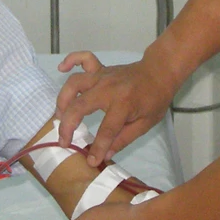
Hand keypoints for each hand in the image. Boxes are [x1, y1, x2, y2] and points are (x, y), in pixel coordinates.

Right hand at [56, 51, 177, 165]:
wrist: (160, 72)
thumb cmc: (155, 99)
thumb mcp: (145, 124)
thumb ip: (123, 139)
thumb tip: (105, 155)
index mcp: (123, 105)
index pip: (106, 131)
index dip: (98, 149)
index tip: (91, 161)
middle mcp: (108, 89)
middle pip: (80, 106)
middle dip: (67, 126)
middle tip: (63, 141)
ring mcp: (102, 76)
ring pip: (74, 84)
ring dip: (63, 100)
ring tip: (59, 116)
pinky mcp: (100, 69)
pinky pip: (83, 59)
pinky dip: (71, 60)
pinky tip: (61, 68)